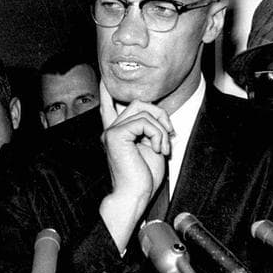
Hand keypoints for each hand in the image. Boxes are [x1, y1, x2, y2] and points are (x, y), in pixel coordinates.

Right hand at [99, 80, 172, 249]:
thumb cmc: (142, 177)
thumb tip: (156, 115)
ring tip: (163, 147)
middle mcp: (110, 129)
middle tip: (169, 134)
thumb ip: (149, 128)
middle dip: (160, 114)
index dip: (107, 91)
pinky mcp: (115, 135)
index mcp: (117, 133)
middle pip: (137, 102)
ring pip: (143, 110)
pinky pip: (144, 122)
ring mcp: (111, 131)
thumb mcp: (150, 147)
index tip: (103, 77)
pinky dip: (158, 134)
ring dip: (161, 128)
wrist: (134, 196)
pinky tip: (158, 149)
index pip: (109, 106)